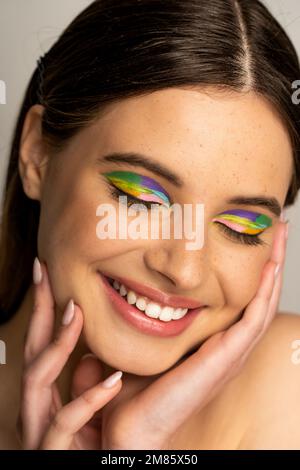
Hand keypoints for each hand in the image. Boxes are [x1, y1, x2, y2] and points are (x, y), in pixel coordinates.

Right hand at [17, 261, 122, 449]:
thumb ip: (85, 383)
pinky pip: (65, 423)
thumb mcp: (87, 411)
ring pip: (37, 379)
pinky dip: (86, 400)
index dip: (43, 308)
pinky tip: (111, 381)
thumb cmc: (93, 449)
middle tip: (45, 271)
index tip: (48, 272)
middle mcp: (36, 409)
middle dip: (37, 309)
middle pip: (32, 350)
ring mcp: (40, 431)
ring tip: (76, 313)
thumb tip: (93, 357)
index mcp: (46, 396)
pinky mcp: (54, 453)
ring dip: (56, 343)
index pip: (42, 342)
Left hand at [98, 219, 287, 448]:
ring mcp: (231, 352)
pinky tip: (270, 266)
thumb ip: (142, 316)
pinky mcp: (225, 358)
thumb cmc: (135, 388)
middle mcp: (230, 345)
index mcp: (215, 341)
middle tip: (279, 226)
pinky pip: (254, 318)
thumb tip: (127, 289)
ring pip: (264, 301)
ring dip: (274, 267)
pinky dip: (265, 291)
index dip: (253, 267)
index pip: (243, 297)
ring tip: (281, 235)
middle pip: (261, 294)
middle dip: (272, 258)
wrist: (133, 427)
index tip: (255, 236)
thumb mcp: (144, 340)